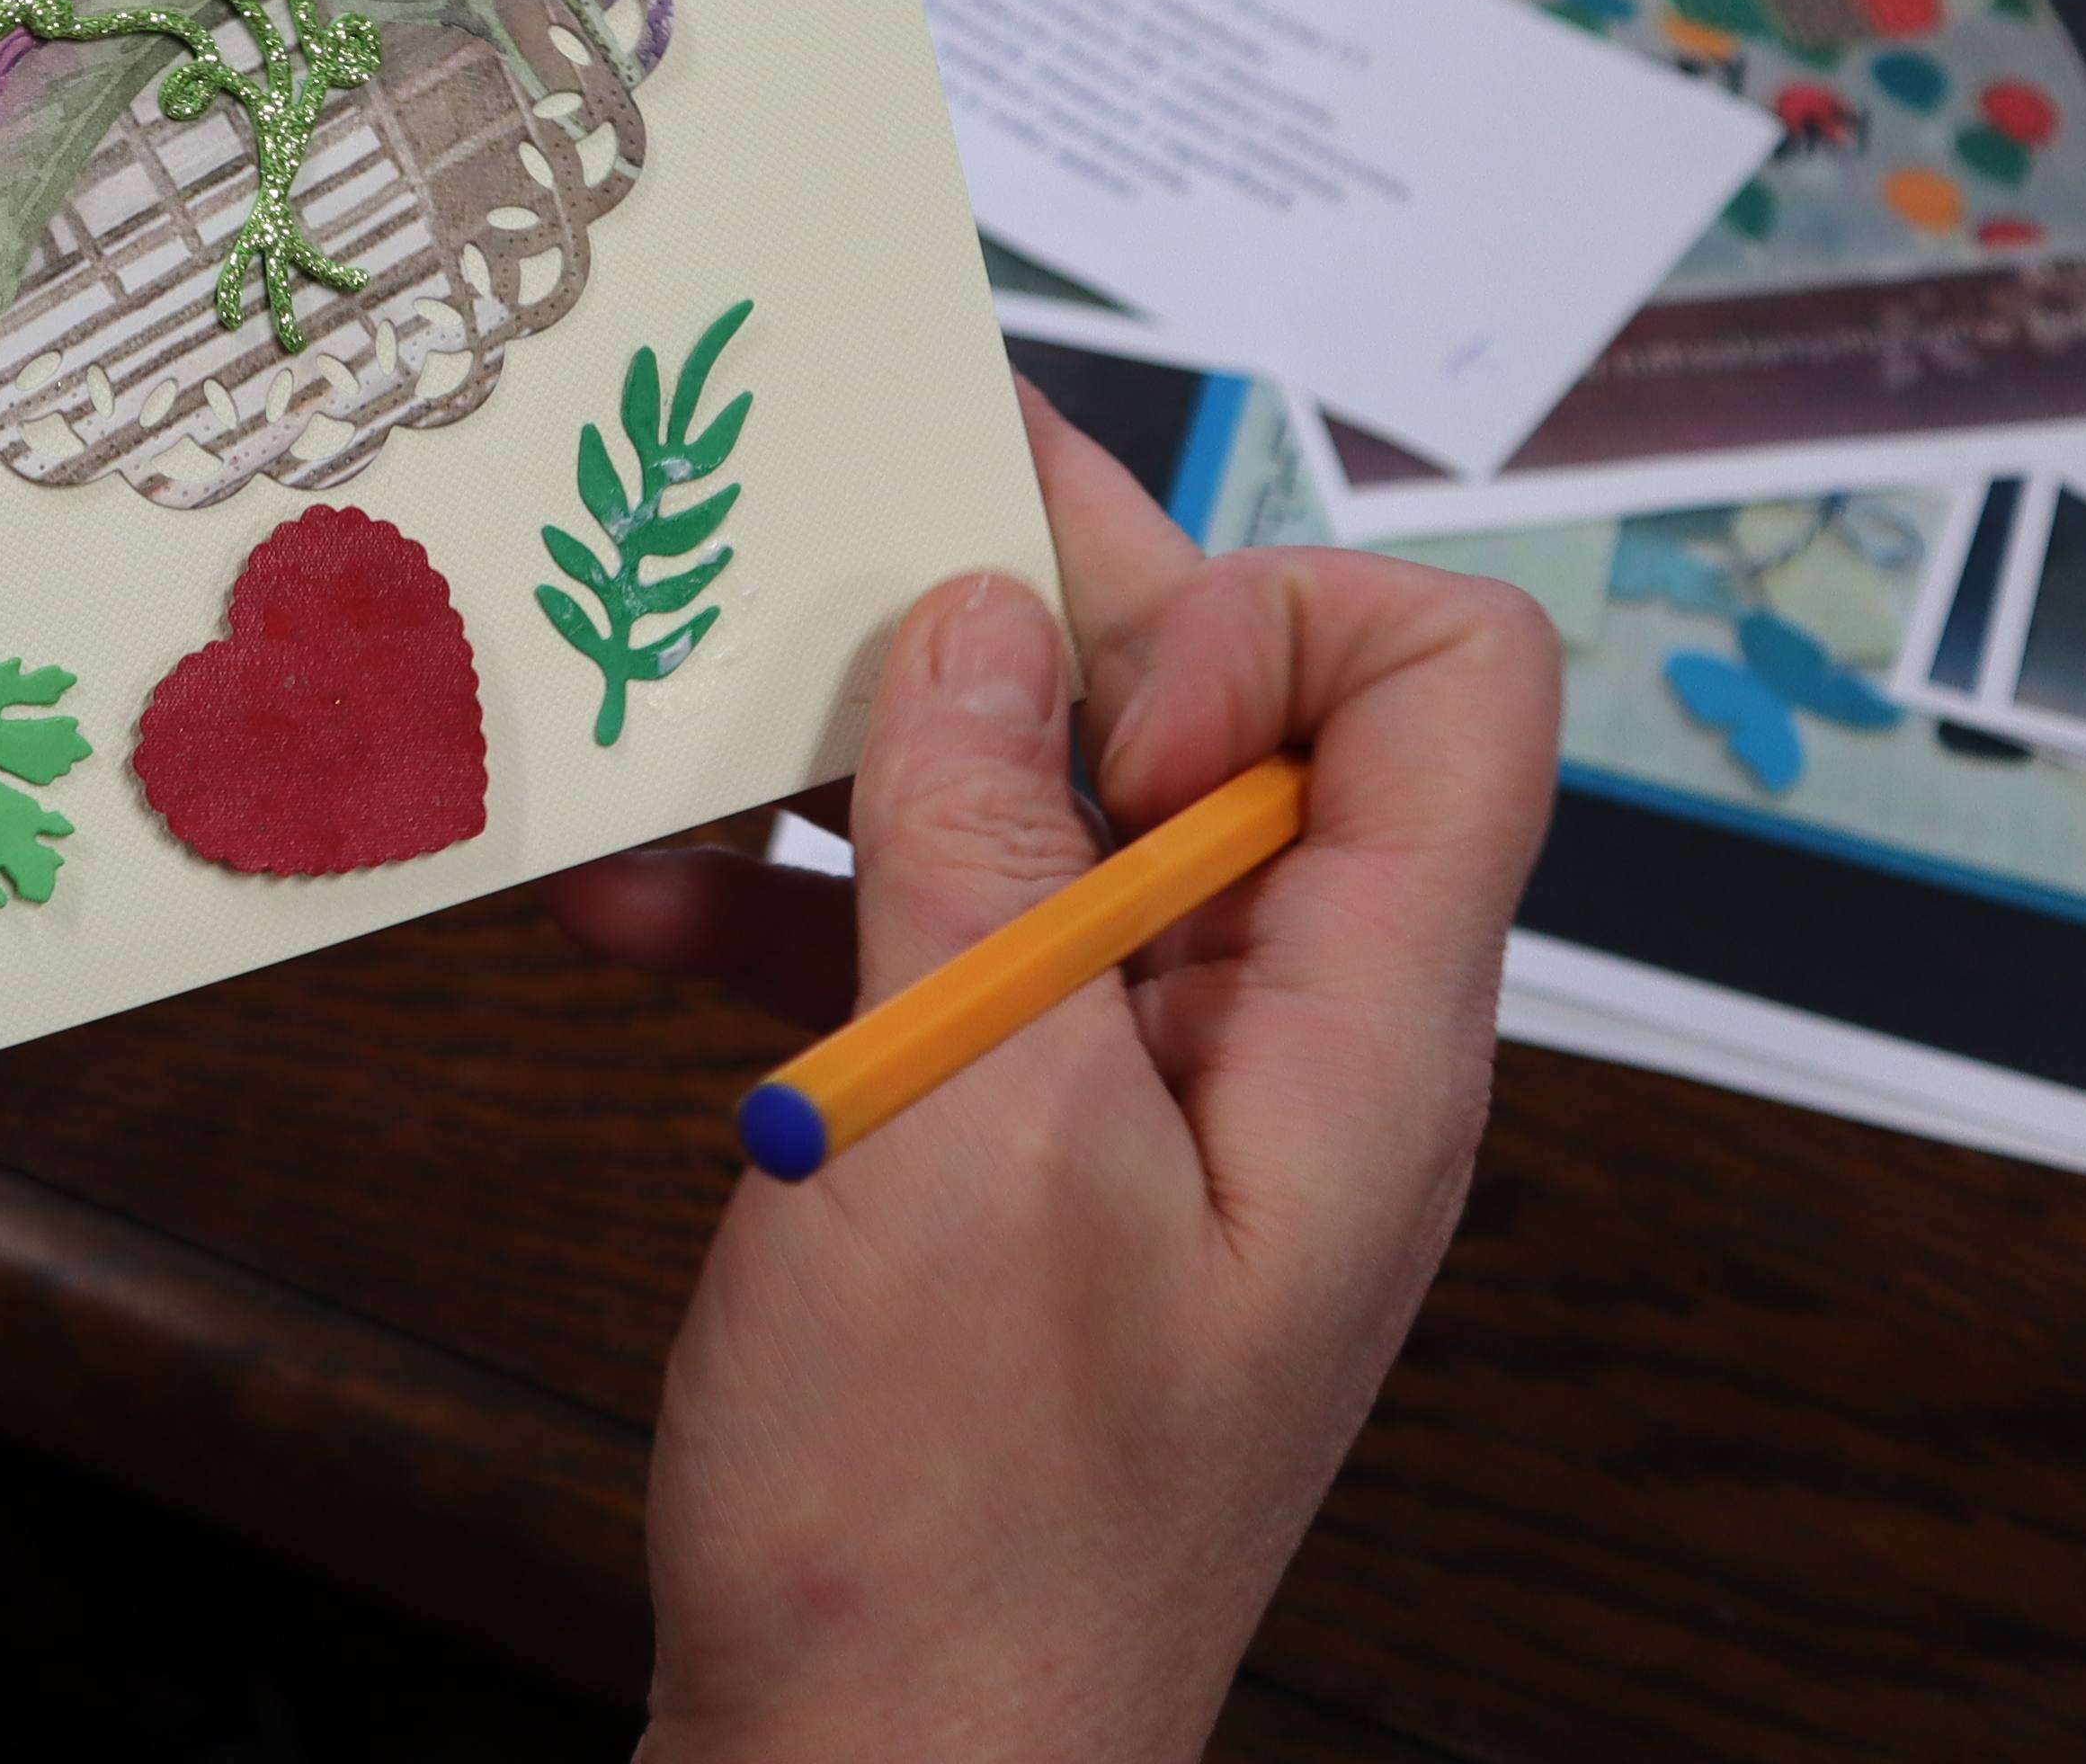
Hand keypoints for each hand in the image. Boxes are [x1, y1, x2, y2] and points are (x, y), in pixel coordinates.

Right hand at [575, 387, 1559, 1763]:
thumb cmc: (954, 1545)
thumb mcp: (957, 1131)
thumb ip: (986, 850)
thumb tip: (984, 626)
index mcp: (1362, 1037)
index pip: (1442, 680)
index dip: (1256, 617)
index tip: (1073, 700)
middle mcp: (1291, 1050)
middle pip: (1226, 714)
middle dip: (1025, 618)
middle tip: (833, 540)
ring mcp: (1160, 1111)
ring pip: (1060, 822)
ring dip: (869, 762)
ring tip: (691, 727)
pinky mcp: (1031, 1169)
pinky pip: (955, 953)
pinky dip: (805, 906)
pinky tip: (644, 908)